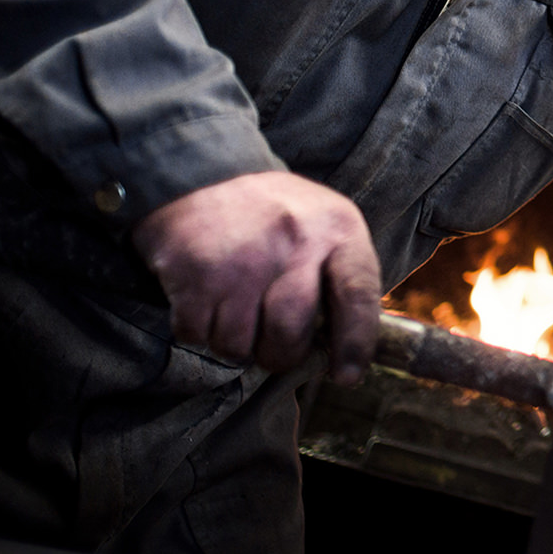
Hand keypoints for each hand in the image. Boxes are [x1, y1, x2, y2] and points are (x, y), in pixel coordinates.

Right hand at [133, 170, 380, 382]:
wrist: (202, 177)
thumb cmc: (275, 215)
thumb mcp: (326, 225)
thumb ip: (341, 276)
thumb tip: (344, 347)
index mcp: (337, 229)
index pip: (358, 294)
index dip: (356, 343)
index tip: (346, 376)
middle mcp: (293, 242)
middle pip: (290, 332)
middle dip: (281, 355)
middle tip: (274, 348)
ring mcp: (241, 259)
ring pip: (240, 345)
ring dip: (236, 346)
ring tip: (237, 316)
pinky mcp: (194, 273)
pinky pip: (198, 336)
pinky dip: (199, 333)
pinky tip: (206, 305)